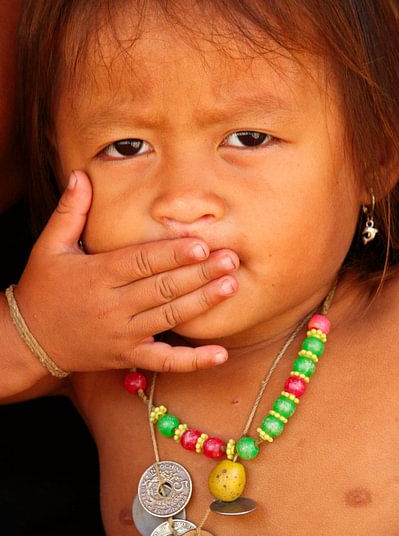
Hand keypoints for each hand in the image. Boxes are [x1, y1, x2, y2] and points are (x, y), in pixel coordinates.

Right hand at [14, 171, 238, 373]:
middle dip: (199, 274)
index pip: (141, 262)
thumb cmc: (42, 289)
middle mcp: (113, 306)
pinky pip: (164, 361)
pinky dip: (192, 361)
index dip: (172, 254)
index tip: (202, 244)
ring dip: (202, 303)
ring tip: (231, 286)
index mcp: (98, 275)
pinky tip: (219, 355)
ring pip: (169, 318)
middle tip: (230, 260)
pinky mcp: (128, 356)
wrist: (30, 340)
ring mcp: (123, 334)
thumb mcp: (48, 246)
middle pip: (162, 288)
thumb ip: (69, 211)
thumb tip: (79, 174)